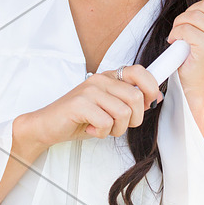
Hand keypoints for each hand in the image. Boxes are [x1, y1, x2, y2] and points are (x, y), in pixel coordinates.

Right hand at [19, 65, 163, 150]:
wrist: (47, 125)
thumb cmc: (78, 118)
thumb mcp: (108, 108)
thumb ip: (128, 101)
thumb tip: (155, 98)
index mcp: (108, 77)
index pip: (139, 72)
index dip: (151, 88)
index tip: (150, 102)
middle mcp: (100, 80)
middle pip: (136, 97)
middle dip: (134, 119)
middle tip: (119, 125)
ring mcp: (89, 90)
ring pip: (124, 112)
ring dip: (117, 129)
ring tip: (103, 128)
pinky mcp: (80, 103)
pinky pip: (107, 122)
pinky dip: (102, 132)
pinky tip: (92, 129)